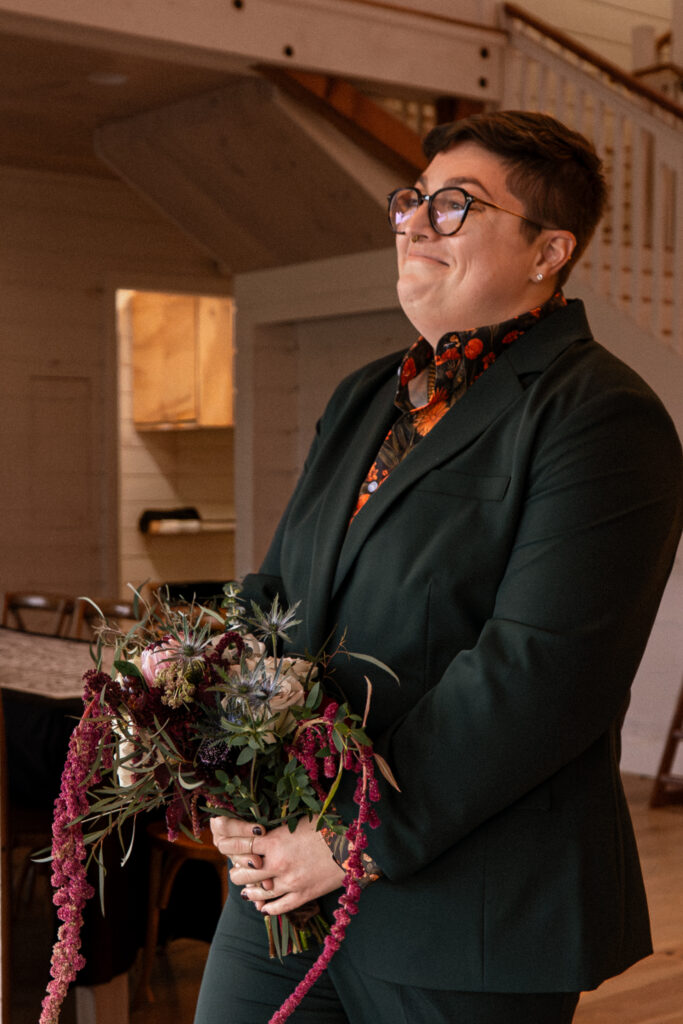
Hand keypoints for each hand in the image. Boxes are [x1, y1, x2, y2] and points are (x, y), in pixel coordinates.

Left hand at [211, 815, 344, 914]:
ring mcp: (289, 883)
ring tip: (246, 889)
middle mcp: (278, 864)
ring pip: (257, 893)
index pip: (241, 841)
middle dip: (236, 870)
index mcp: (276, 840)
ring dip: (248, 890)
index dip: (227, 839)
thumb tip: (265, 824)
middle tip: (236, 867)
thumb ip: (280, 826)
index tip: (219, 837)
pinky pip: (278, 907)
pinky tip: (262, 906)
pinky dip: (267, 908)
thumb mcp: (301, 819)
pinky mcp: (302, 896)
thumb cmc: (329, 826)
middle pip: (244, 873)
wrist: (355, 846)